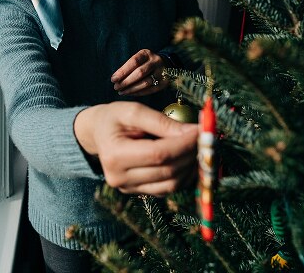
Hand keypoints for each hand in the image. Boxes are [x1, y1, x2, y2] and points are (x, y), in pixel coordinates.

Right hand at [74, 102, 197, 195]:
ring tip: (199, 149)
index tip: (202, 130)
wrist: (97, 134)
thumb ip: (162, 122)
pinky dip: (183, 176)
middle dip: (192, 155)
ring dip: (191, 168)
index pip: (158, 154)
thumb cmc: (114, 118)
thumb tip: (193, 131)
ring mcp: (128, 189)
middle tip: (206, 138)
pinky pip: (167, 189)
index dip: (184, 144)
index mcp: (114, 154)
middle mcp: (119, 177)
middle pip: (167, 171)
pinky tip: (189, 160)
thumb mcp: (133, 111)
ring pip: (171, 185)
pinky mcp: (137, 193)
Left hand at [111, 49, 168, 95]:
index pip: (134, 62)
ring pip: (145, 83)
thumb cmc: (145, 63)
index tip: (113, 79)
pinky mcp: (164, 83)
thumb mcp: (139, 59)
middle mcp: (155, 61)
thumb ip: (129, 67)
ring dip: (131, 89)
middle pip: (140, 73)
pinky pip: (150, 90)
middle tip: (116, 87)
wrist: (165, 65)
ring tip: (121, 92)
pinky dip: (138, 93)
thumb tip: (116, 79)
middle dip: (126, 82)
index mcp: (146, 53)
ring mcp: (161, 72)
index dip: (123, 71)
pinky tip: (130, 94)